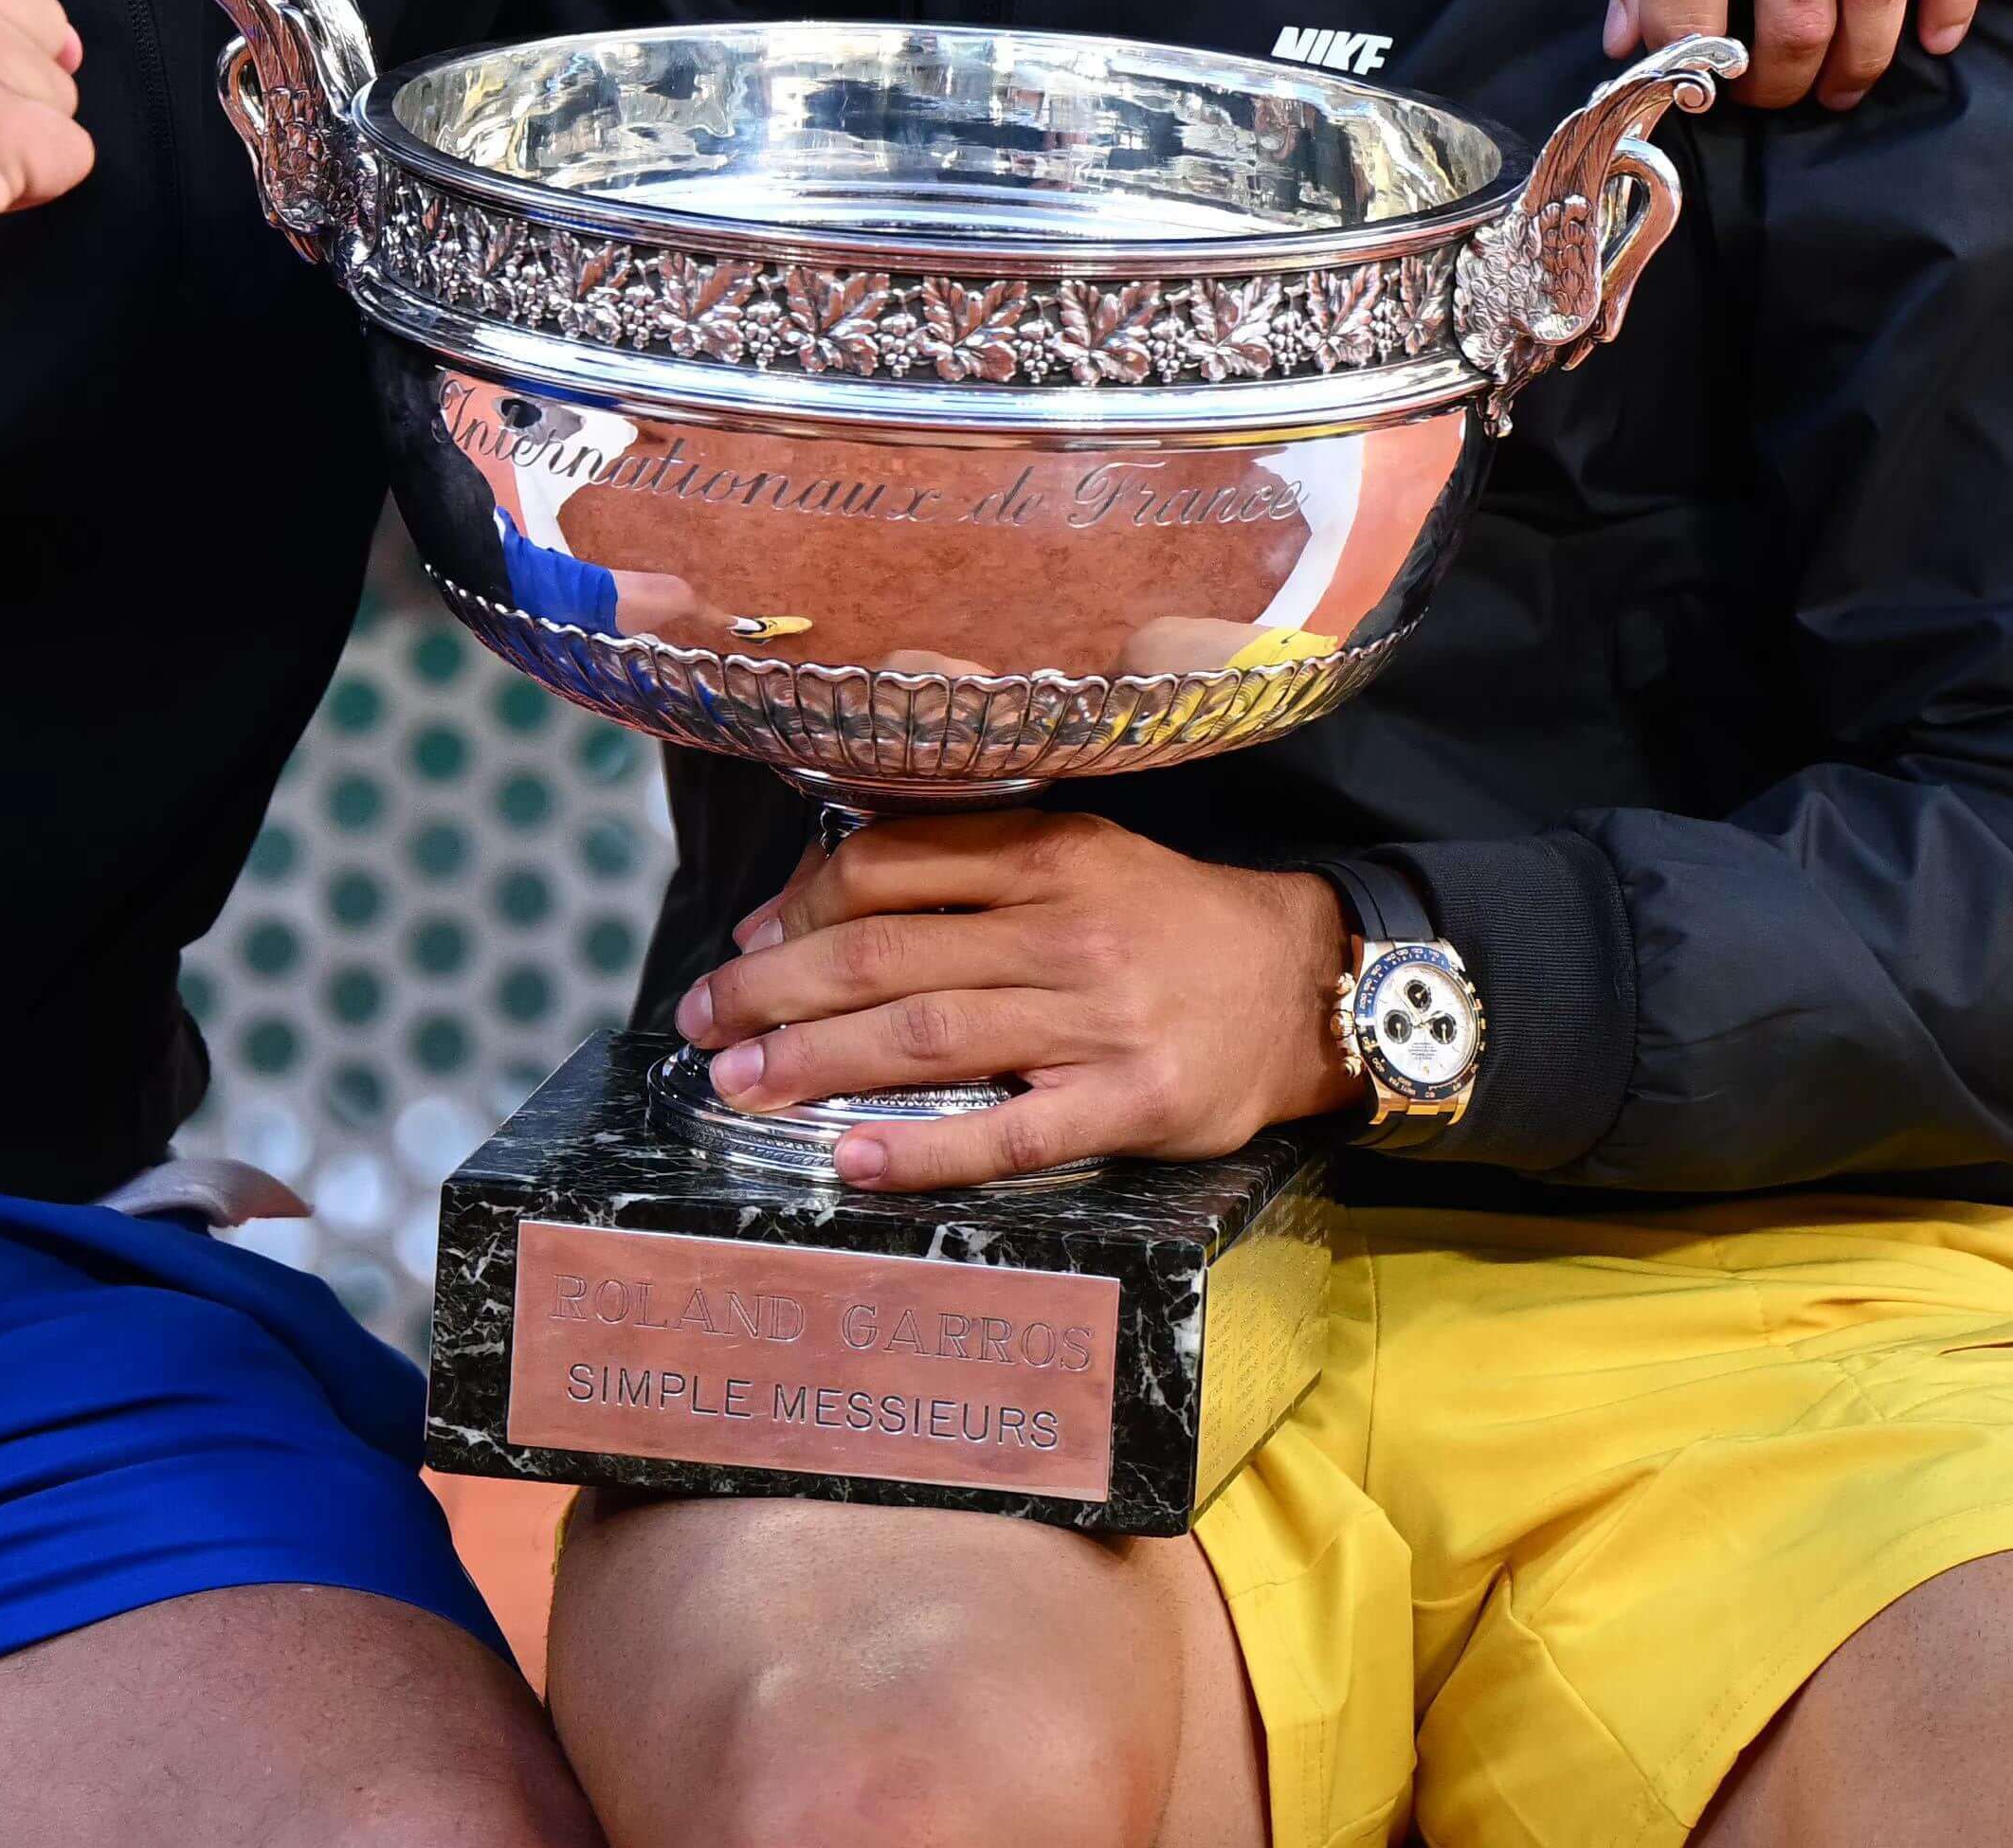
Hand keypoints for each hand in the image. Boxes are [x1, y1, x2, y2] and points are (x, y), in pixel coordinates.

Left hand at [680, 809, 1356, 1193]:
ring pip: (929, 1038)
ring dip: (819, 1064)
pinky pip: (1011, 1134)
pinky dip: (924, 1149)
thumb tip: (822, 895)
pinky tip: (853, 1160)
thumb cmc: (1169, 922)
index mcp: (1047, 853)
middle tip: (705, 1027)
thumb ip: (970, 865)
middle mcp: (1065, 927)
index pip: (889, 869)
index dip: (798, 908)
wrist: (1306, 985)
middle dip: (778, 992)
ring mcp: (1098, 1020)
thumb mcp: (1082, 854)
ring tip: (741, 1088)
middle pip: (888, 956)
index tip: (744, 944)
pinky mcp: (1130, 1103)